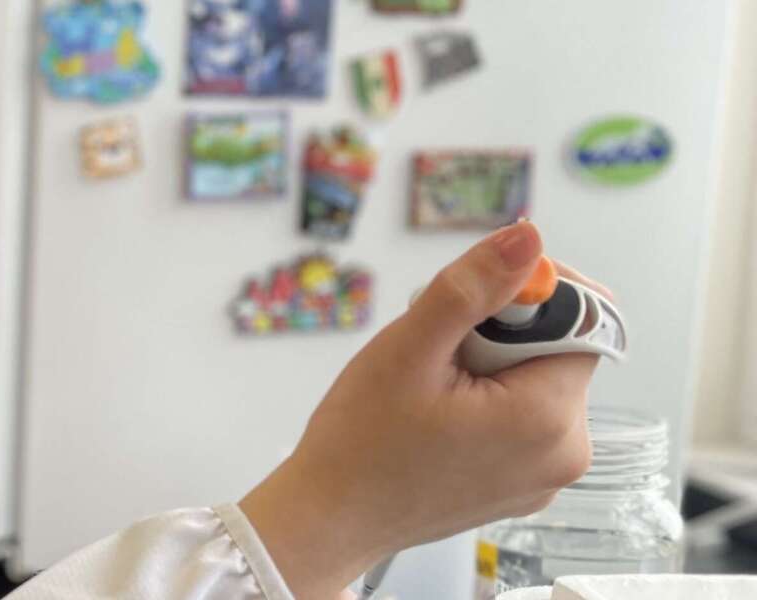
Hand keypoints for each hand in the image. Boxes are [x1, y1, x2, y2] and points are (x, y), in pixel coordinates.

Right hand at [240, 222, 604, 598]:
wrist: (330, 518)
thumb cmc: (359, 444)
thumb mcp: (408, 351)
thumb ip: (471, 288)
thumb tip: (527, 240)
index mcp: (547, 419)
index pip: (581, 323)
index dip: (530, 298)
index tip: (473, 305)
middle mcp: (564, 453)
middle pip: (557, 353)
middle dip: (501, 336)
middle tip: (436, 354)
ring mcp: (545, 476)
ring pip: (536, 383)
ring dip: (490, 368)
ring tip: (430, 390)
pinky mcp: (524, 485)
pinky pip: (523, 420)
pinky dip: (487, 403)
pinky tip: (436, 417)